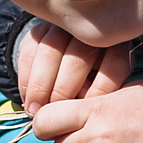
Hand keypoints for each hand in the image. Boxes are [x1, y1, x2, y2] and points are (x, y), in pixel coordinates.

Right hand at [17, 20, 132, 107]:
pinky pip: (29, 53)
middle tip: (54, 114)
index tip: (86, 112)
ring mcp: (63, 28)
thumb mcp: (103, 88)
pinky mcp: (39, 31)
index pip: (114, 64)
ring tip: (36, 111)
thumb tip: (83, 113)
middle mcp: (90, 32)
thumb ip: (98, 97)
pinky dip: (26, 79)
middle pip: (78, 57)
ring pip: (50, 52)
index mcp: (116, 45)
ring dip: (40, 86)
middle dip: (63, 90)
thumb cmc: (93, 82)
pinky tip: (27, 98)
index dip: (100, 90)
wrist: (68, 61)